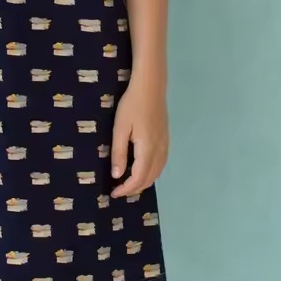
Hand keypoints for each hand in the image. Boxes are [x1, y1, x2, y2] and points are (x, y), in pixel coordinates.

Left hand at [109, 83, 169, 198]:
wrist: (150, 87)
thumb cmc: (131, 105)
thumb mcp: (120, 129)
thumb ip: (119, 153)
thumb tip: (117, 176)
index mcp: (148, 149)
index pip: (138, 178)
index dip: (126, 189)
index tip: (114, 193)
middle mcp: (160, 150)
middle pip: (150, 178)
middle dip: (135, 188)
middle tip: (119, 191)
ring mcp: (165, 144)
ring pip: (157, 172)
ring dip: (144, 182)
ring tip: (129, 184)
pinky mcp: (166, 139)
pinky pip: (161, 163)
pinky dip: (152, 173)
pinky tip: (143, 170)